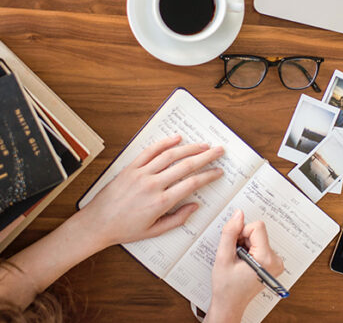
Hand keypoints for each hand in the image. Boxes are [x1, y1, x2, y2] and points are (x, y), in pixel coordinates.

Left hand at [77, 135, 223, 248]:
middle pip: (186, 165)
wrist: (97, 223)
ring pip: (170, 155)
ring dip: (190, 148)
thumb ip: (177, 219)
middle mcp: (153, 185)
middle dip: (206, 157)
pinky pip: (150, 151)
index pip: (192, 184)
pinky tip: (176, 138)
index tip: (218, 172)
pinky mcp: (131, 168)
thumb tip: (195, 206)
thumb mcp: (154, 231)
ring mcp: (141, 174)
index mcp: (161, 202)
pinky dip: (164, 143)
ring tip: (203, 144)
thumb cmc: (125, 229)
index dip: (208, 176)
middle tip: (219, 151)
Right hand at [206, 210, 283, 322]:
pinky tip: (243, 262)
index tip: (235, 246)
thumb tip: (238, 214)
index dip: (241, 232)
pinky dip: (250, 249)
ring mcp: (276, 262)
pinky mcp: (273, 263)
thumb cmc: (226, 287)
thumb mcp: (223, 257)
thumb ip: (230, 233)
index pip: (257, 227)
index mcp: (266, 259)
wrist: (230, 304)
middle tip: (235, 256)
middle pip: (258, 232)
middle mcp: (276, 260)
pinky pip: (260, 244)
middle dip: (243, 240)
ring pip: (258, 237)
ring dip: (245, 245)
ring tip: (239, 261)